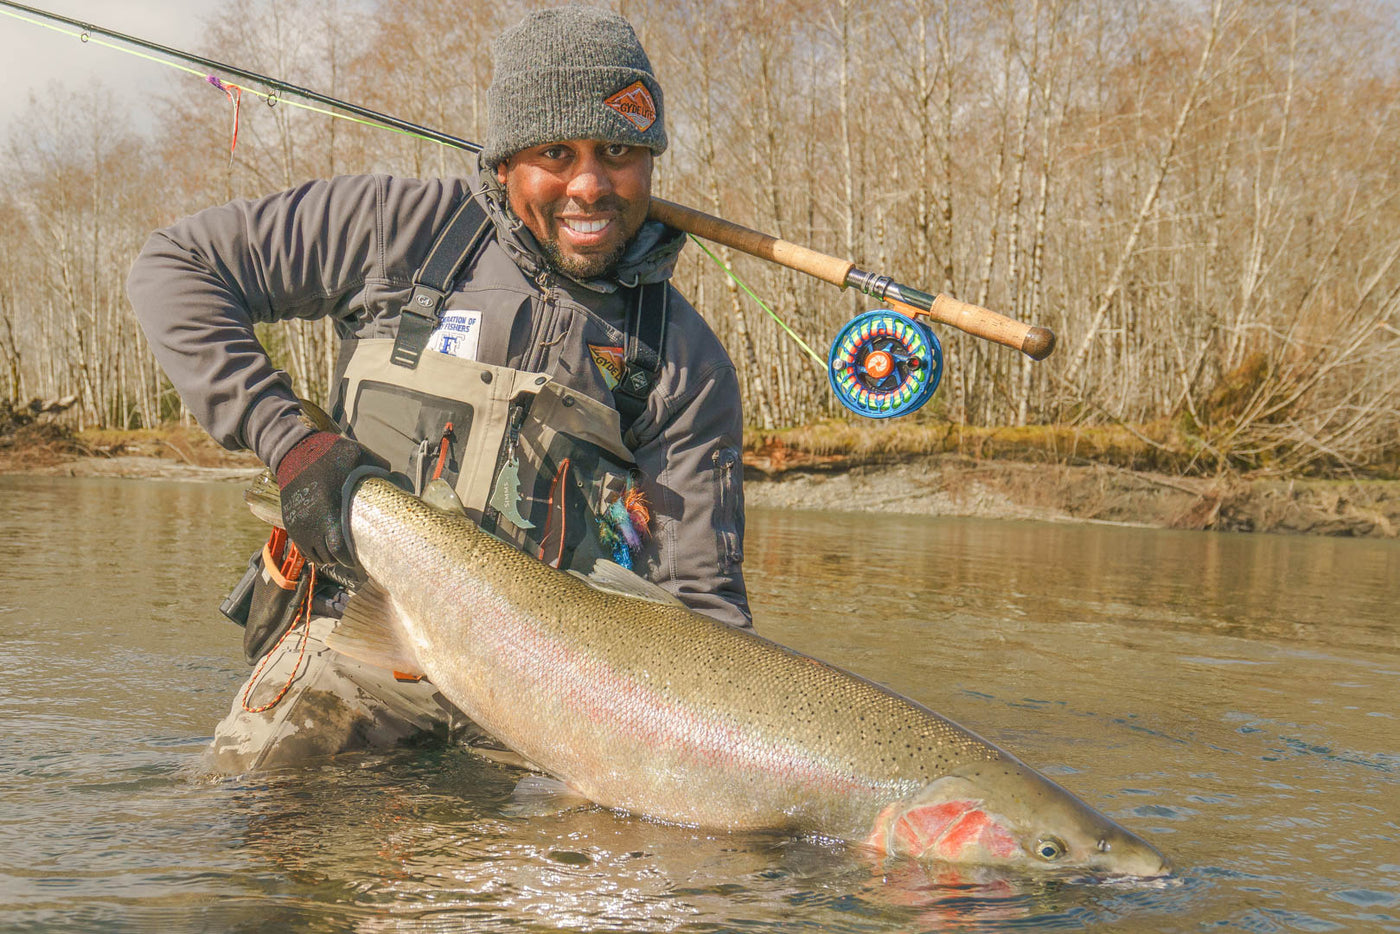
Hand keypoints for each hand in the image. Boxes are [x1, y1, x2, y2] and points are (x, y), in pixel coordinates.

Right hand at [275, 431, 388, 566]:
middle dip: (340, 559)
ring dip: (326, 556)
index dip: (349, 558)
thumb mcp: (358, 453)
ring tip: (338, 552)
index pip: (338, 549)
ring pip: (313, 555)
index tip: (359, 559)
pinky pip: (301, 547)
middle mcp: (311, 521)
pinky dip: (313, 550)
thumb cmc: (329, 452)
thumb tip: (398, 478)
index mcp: (330, 509)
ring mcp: (298, 523)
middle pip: (327, 556)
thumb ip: (379, 467)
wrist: (294, 450)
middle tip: (352, 557)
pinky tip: (324, 545)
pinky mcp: (290, 521)